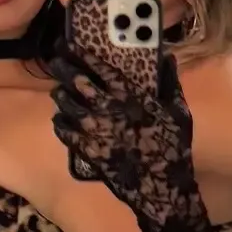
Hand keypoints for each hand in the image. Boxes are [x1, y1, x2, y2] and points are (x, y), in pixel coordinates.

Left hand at [50, 48, 195, 224]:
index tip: (69, 44)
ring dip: (61, 95)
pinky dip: (60, 123)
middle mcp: (107, 108)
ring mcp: (94, 130)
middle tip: (54, 61)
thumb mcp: (177, 110)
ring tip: (59, 90)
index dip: (81, 53)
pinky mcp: (86, 150)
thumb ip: (170, 82)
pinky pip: (64, 132)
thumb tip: (168, 57)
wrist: (161, 186)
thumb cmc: (172, 145)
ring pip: (66, 105)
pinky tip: (61, 120)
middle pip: (75, 81)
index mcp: (129, 95)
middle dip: (62, 68)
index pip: (99, 67)